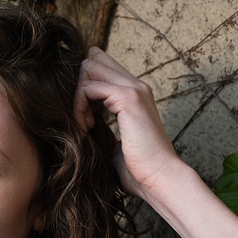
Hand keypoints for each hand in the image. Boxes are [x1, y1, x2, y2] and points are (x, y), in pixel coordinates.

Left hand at [73, 47, 180, 199]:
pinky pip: (89, 86)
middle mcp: (136, 85)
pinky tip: (87, 128)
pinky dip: (80, 106)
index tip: (86, 116)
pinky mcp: (128, 97)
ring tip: (85, 125)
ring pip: (89, 67)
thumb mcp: (114, 141)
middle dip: (78, 86)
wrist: (160, 179)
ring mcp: (134, 88)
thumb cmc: (139, 169)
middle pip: (93, 58)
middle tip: (82, 118)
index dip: (85, 85)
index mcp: (135, 94)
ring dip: (78, 97)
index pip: (102, 65)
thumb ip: (100, 124)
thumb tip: (78, 119)